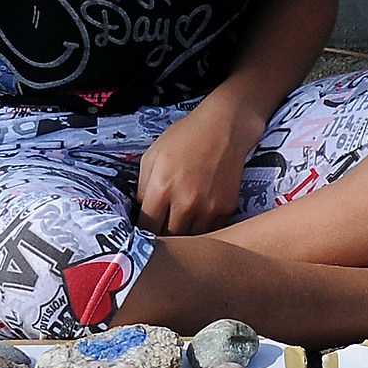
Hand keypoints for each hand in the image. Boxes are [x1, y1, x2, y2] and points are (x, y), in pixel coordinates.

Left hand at [133, 103, 251, 235]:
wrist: (225, 127)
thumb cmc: (186, 137)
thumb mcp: (152, 155)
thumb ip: (143, 187)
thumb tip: (142, 213)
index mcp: (162, 187)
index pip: (147, 228)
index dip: (143, 231)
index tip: (145, 230)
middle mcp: (185, 202)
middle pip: (169, 238)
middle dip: (163, 235)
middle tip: (162, 227)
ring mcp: (208, 208)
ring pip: (190, 239)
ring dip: (183, 235)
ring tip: (180, 223)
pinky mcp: (226, 209)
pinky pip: (210, 231)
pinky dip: (202, 229)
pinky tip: (198, 216)